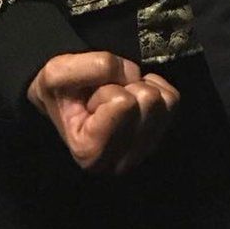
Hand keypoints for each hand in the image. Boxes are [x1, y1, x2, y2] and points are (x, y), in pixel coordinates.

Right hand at [26, 50, 179, 173]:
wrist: (65, 101)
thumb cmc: (61, 92)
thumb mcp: (57, 73)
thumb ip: (91, 66)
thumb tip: (133, 74)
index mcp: (90, 152)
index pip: (124, 103)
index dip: (106, 89)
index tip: (90, 102)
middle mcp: (120, 162)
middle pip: (149, 101)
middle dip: (125, 87)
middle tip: (104, 97)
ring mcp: (143, 152)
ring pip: (164, 102)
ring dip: (139, 88)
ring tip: (117, 99)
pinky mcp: (158, 137)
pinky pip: (172, 99)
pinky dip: (153, 88)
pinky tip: (133, 97)